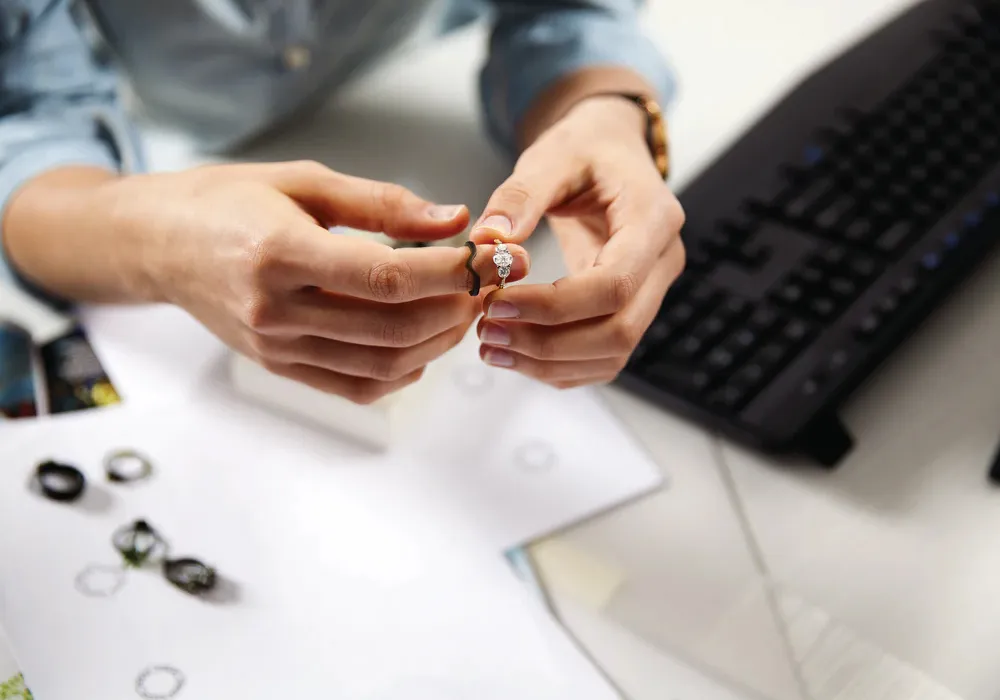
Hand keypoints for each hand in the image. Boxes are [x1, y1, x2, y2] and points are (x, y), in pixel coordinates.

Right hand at [96, 161, 527, 402]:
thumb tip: (454, 220)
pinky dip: (401, 373)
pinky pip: (354, 387)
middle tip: (483, 285)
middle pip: (392, 329)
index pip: (387, 277)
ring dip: (437, 344)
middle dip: (454, 309)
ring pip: (381, 366)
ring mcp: (276, 346)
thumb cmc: (227, 200)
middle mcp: (276, 310)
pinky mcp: (279, 366)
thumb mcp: (304, 180)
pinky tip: (423, 346)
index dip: (449, 273)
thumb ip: (383, 202)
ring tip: (461, 311)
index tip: (487, 258)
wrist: (158, 243)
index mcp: (280, 253)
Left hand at [470, 97, 684, 387]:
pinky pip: (602, 358)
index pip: (615, 284)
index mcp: (653, 219)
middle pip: (619, 330)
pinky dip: (559, 367)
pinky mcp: (630, 310)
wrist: (610, 154)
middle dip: (548, 343)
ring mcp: (651, 292)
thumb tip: (487, 240)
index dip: (555, 306)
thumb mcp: (550, 156)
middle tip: (487, 333)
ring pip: (612, 354)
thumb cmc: (585, 150)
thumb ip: (519, 196)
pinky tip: (515, 354)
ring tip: (491, 347)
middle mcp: (663, 262)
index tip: (498, 303)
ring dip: (549, 362)